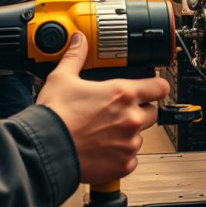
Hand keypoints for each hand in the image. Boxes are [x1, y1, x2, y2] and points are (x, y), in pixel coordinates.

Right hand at [37, 33, 169, 183]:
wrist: (46, 150)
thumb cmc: (55, 116)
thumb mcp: (63, 78)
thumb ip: (76, 57)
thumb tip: (79, 41)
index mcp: (123, 94)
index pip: (159, 87)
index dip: (156, 86)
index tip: (151, 88)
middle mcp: (132, 119)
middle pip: (152, 113)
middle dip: (139, 111)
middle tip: (118, 112)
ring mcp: (129, 143)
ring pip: (139, 136)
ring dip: (128, 134)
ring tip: (104, 132)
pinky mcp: (123, 165)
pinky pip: (130, 159)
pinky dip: (120, 156)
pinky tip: (103, 150)